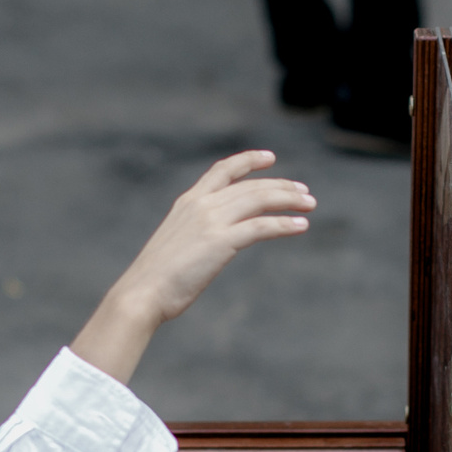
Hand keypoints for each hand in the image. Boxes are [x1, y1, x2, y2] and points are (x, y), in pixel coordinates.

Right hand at [70, 151, 314, 384]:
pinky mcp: (221, 242)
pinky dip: (284, 224)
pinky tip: (301, 226)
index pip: (222, 170)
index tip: (270, 158)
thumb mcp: (175, 245)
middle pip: (250, 186)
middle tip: (305, 192)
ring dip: (289, 200)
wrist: (141, 293)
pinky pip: (261, 226)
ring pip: (259, 200)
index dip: (248, 160)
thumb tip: (208, 244)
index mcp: (188, 203)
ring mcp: (211, 221)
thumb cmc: (155, 279)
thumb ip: (194, 236)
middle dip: (281, 186)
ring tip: (310, 205)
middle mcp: (201, 205)